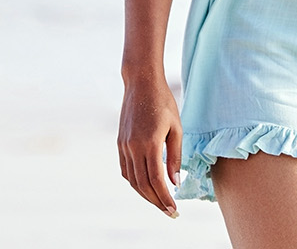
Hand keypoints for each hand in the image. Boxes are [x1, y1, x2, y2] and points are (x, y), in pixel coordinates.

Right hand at [117, 69, 183, 217]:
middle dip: (156, 202)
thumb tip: (175, 182)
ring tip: (159, 203)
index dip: (165, 198)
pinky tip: (145, 187)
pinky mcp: (120, 143)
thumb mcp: (176, 128)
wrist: (140, 83)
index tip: (174, 210)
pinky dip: (135, 182)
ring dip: (145, 195)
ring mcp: (124, 145)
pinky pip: (125, 169)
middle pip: (143, 184)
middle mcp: (133, 147)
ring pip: (132, 180)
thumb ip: (175, 156)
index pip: (156, 180)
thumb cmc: (163, 102)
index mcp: (150, 143)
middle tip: (170, 212)